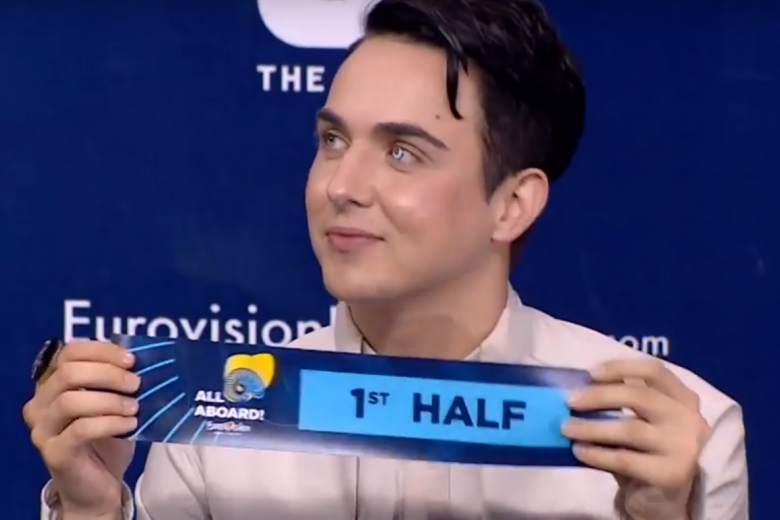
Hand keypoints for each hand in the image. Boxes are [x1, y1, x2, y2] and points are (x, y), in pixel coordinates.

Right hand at [23, 341, 140, 517]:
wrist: (98, 484)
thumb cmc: (106, 436)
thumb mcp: (112, 402)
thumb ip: (116, 380)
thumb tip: (142, 359)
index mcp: (53, 385)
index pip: (69, 352)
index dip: (101, 351)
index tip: (131, 359)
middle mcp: (40, 404)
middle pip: (68, 373)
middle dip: (108, 374)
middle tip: (136, 382)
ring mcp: (43, 430)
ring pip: (70, 401)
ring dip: (110, 400)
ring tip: (135, 406)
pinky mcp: (54, 453)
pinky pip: (80, 429)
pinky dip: (110, 422)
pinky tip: (130, 424)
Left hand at [561, 359, 710, 519]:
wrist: (663, 501)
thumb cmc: (646, 452)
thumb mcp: (642, 421)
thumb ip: (625, 402)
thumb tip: (581, 386)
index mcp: (684, 399)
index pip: (655, 371)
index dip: (621, 367)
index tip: (591, 373)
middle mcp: (690, 419)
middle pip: (639, 396)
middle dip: (599, 396)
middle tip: (570, 401)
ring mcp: (684, 447)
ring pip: (630, 428)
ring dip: (591, 427)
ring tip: (566, 428)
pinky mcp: (672, 474)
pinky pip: (625, 459)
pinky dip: (597, 453)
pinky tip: (579, 451)